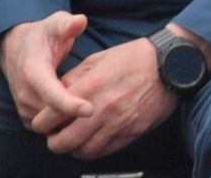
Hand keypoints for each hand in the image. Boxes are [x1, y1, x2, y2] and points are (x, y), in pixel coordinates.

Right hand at [0, 12, 93, 135]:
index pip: (51, 94)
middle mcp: (26, 93)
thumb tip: (80, 21)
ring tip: (96, 107)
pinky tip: (81, 113)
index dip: (70, 104)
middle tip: (104, 106)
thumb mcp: (55, 23)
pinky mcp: (28, 115)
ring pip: (51, 123)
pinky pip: (48, 126)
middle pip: (53, 113)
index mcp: (32, 71)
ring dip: (70, 120)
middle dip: (76, 114)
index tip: (90, 109)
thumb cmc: (42, 36)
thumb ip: (67, 24)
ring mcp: (25, 107)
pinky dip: (63, 123)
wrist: (18, 49)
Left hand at [43, 36, 177, 159]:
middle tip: (54, 135)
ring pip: (82, 151)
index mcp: (90, 87)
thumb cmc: (134, 58)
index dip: (40, 123)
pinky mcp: (130, 133)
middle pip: (62, 142)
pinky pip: (103, 152)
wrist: (170, 65)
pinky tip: (90, 141)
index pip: (50, 117)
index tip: (42, 122)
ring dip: (72, 148)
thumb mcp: (98, 59)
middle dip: (53, 141)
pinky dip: (91, 151)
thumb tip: (57, 94)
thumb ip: (74, 78)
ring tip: (72, 139)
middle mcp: (101, 109)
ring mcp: (117, 124)